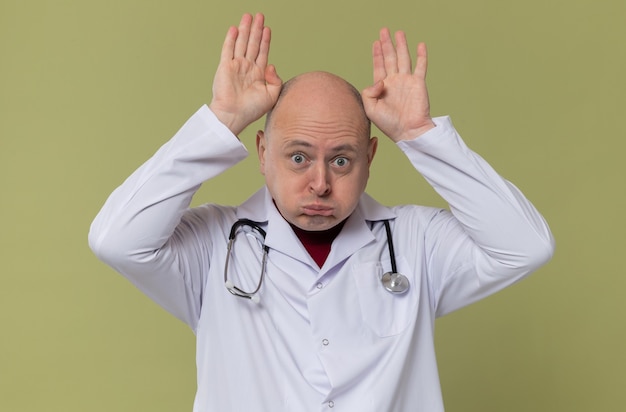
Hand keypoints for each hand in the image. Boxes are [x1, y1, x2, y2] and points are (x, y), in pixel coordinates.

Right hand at [209, 13, 281, 135]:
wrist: (234, 115)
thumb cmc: (251, 110)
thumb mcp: (272, 96)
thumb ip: (276, 80)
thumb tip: (271, 65)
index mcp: (257, 74)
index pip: (262, 52)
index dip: (265, 40)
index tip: (267, 29)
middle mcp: (246, 68)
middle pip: (252, 44)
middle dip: (256, 29)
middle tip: (259, 15)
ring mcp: (235, 66)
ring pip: (241, 43)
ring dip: (245, 30)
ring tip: (248, 16)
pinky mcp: (225, 67)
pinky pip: (228, 49)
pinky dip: (231, 39)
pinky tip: (235, 29)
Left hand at [361, 29, 434, 141]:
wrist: (408, 131)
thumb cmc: (389, 123)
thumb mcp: (370, 109)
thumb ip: (368, 93)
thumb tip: (379, 81)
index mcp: (382, 87)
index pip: (379, 66)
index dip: (377, 54)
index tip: (376, 43)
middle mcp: (394, 82)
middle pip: (390, 58)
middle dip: (387, 44)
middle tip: (384, 31)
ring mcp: (407, 81)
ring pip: (403, 58)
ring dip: (401, 45)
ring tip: (399, 32)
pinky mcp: (418, 83)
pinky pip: (420, 66)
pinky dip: (421, 56)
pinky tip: (420, 45)